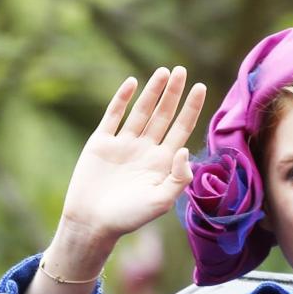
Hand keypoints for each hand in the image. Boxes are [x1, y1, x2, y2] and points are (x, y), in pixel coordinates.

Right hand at [57, 67, 207, 247]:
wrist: (92, 223)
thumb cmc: (128, 217)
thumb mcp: (161, 201)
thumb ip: (178, 178)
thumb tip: (184, 150)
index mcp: (163, 162)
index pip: (181, 129)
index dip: (191, 108)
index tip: (200, 87)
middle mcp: (145, 149)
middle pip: (163, 115)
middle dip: (173, 93)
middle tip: (182, 70)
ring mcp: (123, 144)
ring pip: (141, 111)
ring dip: (152, 91)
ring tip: (164, 72)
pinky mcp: (101, 142)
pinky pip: (113, 116)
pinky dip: (122, 99)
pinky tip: (132, 82)